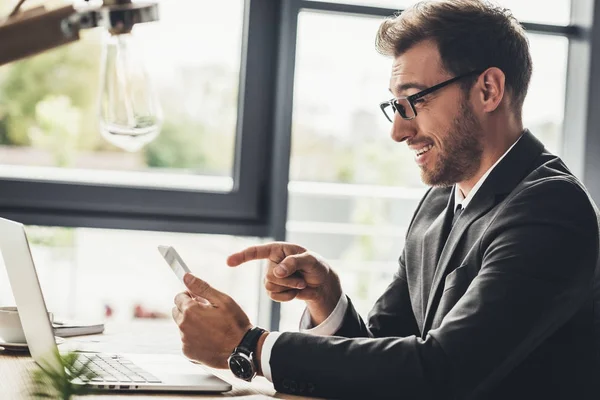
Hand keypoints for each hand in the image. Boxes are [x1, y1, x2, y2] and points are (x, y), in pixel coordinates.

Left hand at [172, 273, 252, 368]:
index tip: (199, 299)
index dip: (190, 296)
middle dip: (188, 310)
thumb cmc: (235, 325)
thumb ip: (201, 288)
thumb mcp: (222, 300)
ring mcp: (185, 341)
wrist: (242, 350)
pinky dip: (194, 338)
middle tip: (207, 312)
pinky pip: (187, 340)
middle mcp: (183, 326)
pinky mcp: (188, 353)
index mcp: (190, 311)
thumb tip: (187, 277)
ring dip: (192, 324)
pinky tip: (209, 338)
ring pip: (182, 327)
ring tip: (211, 327)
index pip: (178, 297)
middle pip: (177, 312)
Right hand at [227, 242, 341, 325]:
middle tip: (302, 279)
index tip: (229, 262)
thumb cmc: (317, 266)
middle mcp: (271, 262)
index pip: (256, 251)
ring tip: (300, 283)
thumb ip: (294, 263)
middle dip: (288, 281)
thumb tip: (277, 272)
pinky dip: (287, 296)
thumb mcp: (311, 261)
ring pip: (270, 287)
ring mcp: (271, 276)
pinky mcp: (274, 289)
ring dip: (289, 288)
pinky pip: (274, 296)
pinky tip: (295, 291)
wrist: (321, 284)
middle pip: (269, 276)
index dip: (242, 256)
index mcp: (277, 249)